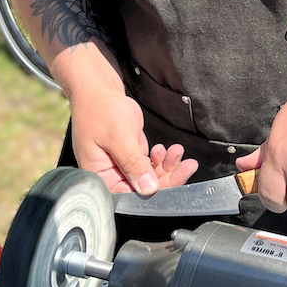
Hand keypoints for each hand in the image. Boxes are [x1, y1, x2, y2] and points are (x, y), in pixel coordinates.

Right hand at [70, 88, 198, 194]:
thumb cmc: (99, 110)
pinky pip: (150, 165)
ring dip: (168, 166)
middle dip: (168, 177)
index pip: (130, 195)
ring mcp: (122, 166)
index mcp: (100, 177)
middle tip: (188, 165)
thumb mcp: (118, 137)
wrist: (99, 91)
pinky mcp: (131, 156)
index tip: (176, 179)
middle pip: (143, 188)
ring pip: (150, 177)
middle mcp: (110, 176)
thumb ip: (133, 163)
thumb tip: (148, 188)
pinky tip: (165, 149)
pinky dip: (162, 159)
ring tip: (177, 151)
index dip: (155, 190)